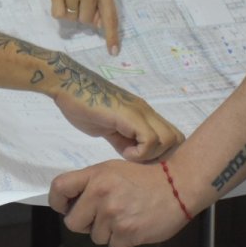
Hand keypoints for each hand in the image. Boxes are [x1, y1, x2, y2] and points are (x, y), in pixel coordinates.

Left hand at [49, 159, 193, 246]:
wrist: (178, 186)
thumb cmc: (145, 177)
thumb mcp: (113, 170)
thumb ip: (91, 183)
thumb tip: (72, 203)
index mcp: (95, 176)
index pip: (59, 187)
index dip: (57, 201)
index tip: (64, 207)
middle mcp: (100, 194)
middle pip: (73, 222)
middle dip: (85, 224)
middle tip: (102, 217)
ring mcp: (113, 215)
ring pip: (96, 237)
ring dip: (108, 233)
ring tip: (125, 217)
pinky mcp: (127, 233)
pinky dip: (123, 242)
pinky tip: (135, 227)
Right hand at [52, 78, 182, 161]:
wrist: (68, 85)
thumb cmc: (83, 105)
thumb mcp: (110, 128)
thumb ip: (124, 138)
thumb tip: (134, 154)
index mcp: (144, 114)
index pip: (172, 136)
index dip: (161, 153)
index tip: (141, 161)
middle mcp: (147, 112)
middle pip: (177, 139)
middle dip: (160, 156)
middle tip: (137, 160)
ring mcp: (140, 112)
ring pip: (169, 140)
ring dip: (150, 155)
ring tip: (128, 154)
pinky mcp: (130, 115)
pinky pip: (150, 140)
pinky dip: (139, 153)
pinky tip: (122, 151)